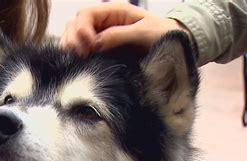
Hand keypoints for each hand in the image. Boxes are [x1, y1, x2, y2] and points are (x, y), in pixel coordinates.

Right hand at [60, 2, 190, 56]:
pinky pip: (81, 49)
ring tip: (79, 60)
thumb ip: (119, 36)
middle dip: (73, 39)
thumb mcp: (144, 33)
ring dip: (72, 47)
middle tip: (81, 56)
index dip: (82, 30)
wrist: (175, 45)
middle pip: (75, 24)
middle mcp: (103, 21)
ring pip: (74, 36)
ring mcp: (100, 35)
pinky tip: (79, 63)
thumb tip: (94, 44)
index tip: (88, 47)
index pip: (85, 14)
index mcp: (113, 11)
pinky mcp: (101, 50)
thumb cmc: (163, 35)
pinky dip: (76, 55)